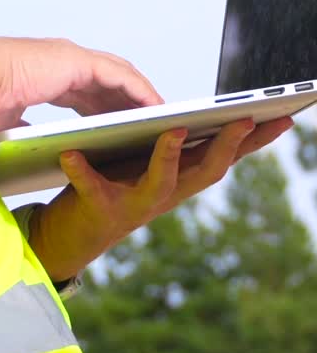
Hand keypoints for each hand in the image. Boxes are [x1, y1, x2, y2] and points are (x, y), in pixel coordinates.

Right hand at [0, 37, 161, 144]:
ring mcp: (69, 58)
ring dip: (141, 96)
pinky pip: (120, 77)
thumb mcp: (6, 123)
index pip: (83, 90)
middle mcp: (60, 62)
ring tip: (162, 117)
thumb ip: (23, 129)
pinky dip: (139, 92)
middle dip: (129, 100)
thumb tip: (27, 144)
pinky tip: (155, 108)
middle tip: (149, 122)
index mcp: (43, 75)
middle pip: (107, 81)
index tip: (119, 123)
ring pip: (118, 76)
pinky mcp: (77, 61)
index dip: (104, 106)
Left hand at [28, 116, 292, 281]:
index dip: (256, 139)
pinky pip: (92, 189)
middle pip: (206, 170)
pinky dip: (81, 171)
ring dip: (170, 156)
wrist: (74, 236)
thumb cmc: (113, 187)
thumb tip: (194, 116)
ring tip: (177, 127)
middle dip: (228, 145)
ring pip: (162, 183)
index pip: (225, 156)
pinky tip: (70, 153)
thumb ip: (171, 147)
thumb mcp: (149, 165)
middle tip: (245, 119)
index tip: (282, 117)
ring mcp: (136, 206)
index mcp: (180, 179)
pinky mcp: (100, 210)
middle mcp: (166, 196)